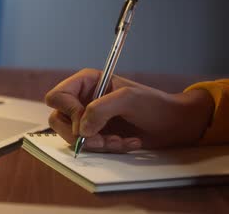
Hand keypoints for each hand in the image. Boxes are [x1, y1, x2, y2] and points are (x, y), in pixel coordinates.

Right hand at [44, 68, 214, 152]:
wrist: (173, 125)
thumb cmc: (154, 105)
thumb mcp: (128, 99)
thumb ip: (100, 109)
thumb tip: (81, 129)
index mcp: (86, 83)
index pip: (57, 97)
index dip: (68, 111)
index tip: (87, 122)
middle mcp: (82, 99)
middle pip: (58, 119)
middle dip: (79, 134)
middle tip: (101, 140)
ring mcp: (88, 118)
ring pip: (72, 136)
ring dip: (96, 144)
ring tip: (119, 141)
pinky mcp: (96, 135)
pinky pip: (88, 147)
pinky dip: (106, 149)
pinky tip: (125, 143)